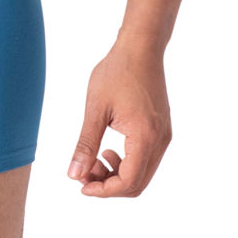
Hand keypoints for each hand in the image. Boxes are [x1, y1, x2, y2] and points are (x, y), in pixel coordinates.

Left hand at [66, 41, 172, 197]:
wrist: (141, 47)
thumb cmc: (117, 72)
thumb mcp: (96, 107)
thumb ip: (86, 144)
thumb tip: (74, 174)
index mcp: (145, 137)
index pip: (128, 182)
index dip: (104, 190)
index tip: (82, 183)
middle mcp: (159, 140)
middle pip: (138, 183)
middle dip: (109, 184)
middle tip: (85, 171)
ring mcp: (163, 135)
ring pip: (143, 172)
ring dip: (118, 173)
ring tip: (96, 156)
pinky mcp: (161, 129)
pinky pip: (147, 158)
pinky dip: (128, 161)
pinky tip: (109, 146)